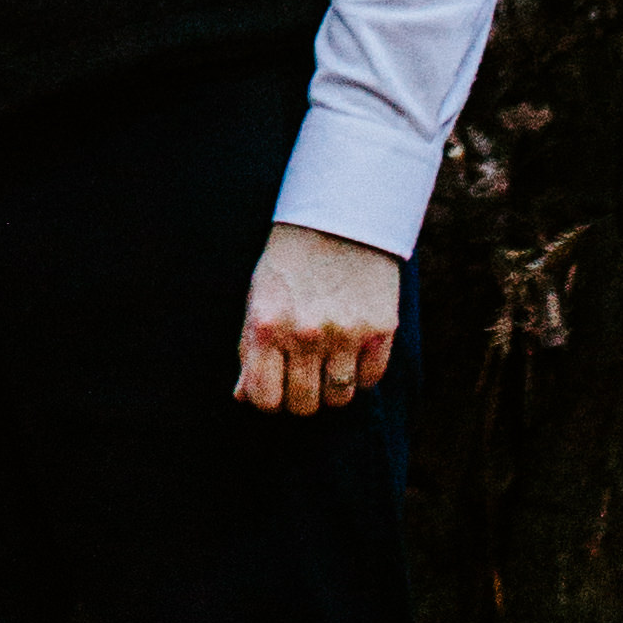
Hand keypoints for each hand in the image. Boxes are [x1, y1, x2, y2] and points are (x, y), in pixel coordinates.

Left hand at [236, 222, 399, 418]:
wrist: (340, 218)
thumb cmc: (291, 261)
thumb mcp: (259, 297)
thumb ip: (250, 349)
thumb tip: (242, 396)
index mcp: (267, 326)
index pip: (266, 399)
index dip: (271, 399)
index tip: (277, 386)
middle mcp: (305, 334)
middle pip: (305, 404)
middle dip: (302, 395)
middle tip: (305, 374)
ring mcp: (346, 334)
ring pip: (339, 397)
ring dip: (333, 386)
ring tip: (329, 361)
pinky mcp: (380, 329)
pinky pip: (370, 379)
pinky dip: (362, 372)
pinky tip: (353, 347)